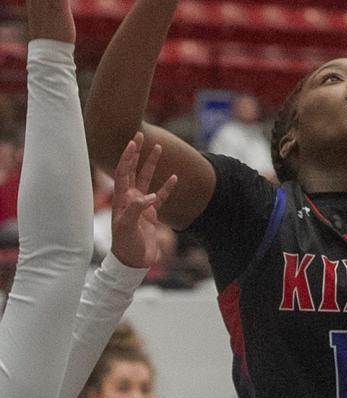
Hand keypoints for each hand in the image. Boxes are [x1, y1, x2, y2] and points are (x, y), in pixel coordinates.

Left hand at [109, 133, 177, 269]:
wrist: (132, 262)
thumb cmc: (126, 246)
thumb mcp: (127, 228)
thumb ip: (136, 210)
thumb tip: (149, 197)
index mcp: (122, 200)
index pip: (123, 172)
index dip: (127, 157)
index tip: (133, 142)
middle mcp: (130, 199)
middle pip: (133, 170)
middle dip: (137, 153)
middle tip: (141, 135)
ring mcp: (141, 205)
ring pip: (147, 179)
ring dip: (151, 164)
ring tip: (158, 148)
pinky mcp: (151, 214)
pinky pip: (161, 196)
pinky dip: (167, 187)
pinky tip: (174, 177)